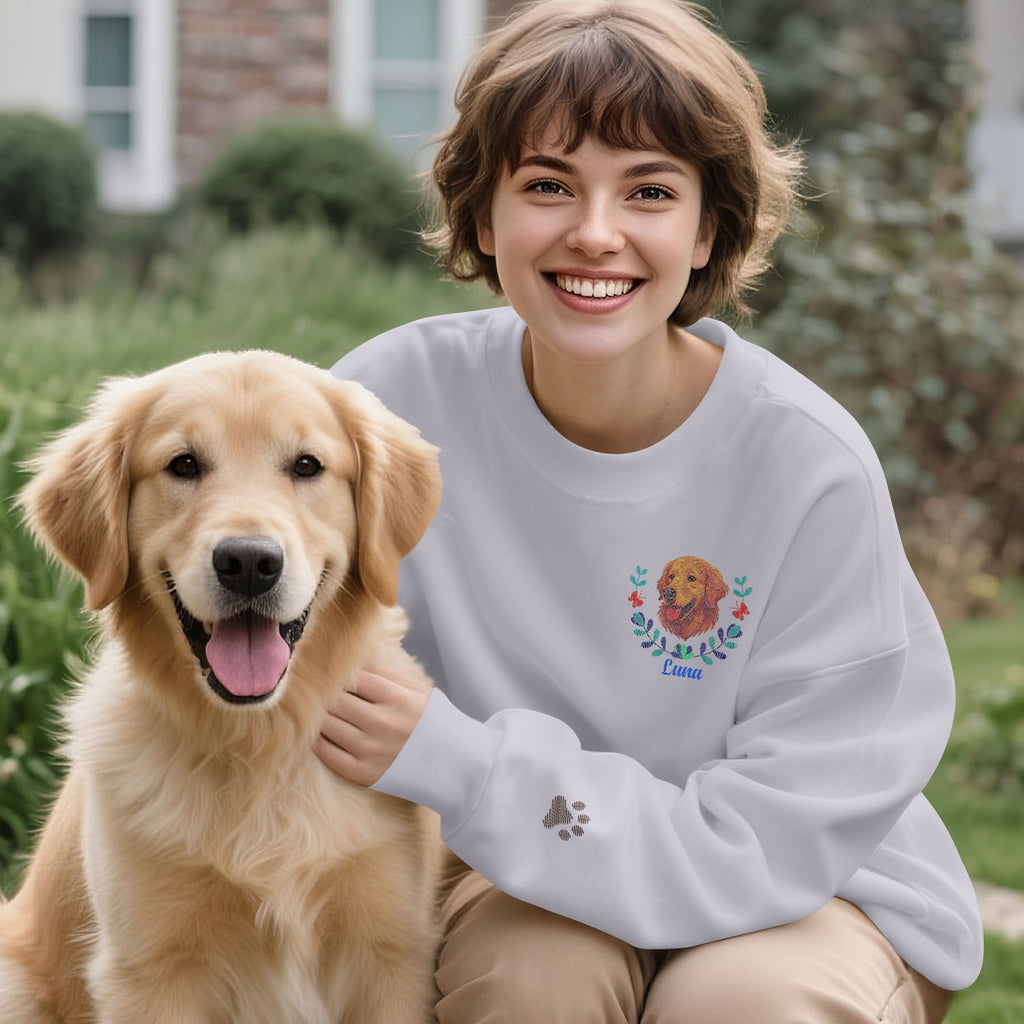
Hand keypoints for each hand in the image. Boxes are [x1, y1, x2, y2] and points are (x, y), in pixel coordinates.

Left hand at [315, 664, 431, 786]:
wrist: (455, 766)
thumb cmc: (435, 723)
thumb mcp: (420, 691)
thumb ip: (387, 675)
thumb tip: (355, 663)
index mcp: (396, 698)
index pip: (352, 678)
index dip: (339, 674)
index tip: (332, 675)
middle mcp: (381, 723)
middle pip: (335, 700)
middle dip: (326, 694)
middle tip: (321, 692)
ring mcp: (370, 749)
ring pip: (327, 725)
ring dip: (321, 716)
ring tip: (322, 712)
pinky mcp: (363, 773)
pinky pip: (328, 754)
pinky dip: (319, 741)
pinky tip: (322, 734)